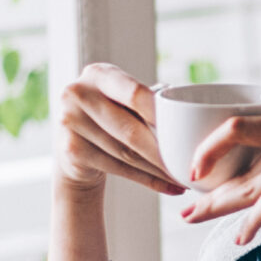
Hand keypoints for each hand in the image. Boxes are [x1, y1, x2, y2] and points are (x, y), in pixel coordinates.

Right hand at [51, 63, 183, 197]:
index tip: (184, 131)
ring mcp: (70, 123)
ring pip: (127, 153)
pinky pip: (118, 168)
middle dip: (163, 150)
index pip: (134, 93)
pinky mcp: (71, 151)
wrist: (73, 142)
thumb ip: (147, 102)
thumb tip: (187, 117)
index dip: (161, 114)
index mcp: (98, 74)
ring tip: (183, 177)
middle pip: (130, 129)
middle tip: (190, 163)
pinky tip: (169, 186)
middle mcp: (78, 94)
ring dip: (159, 169)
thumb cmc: (110, 117)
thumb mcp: (122, 99)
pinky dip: (148, 180)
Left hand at [181, 117, 260, 244]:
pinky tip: (240, 237)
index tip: (196, 170)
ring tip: (194, 220)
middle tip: (185, 207)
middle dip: (208, 188)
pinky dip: (251, 223)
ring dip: (218, 208)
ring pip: (248, 186)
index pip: (241, 126)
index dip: (212, 147)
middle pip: (239, 162)